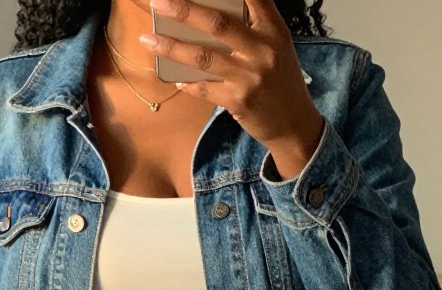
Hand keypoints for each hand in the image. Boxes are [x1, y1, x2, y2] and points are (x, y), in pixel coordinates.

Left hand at [140, 0, 325, 172]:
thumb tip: (212, 15)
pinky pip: (203, 88)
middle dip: (184, 10)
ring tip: (147, 39)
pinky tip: (173, 76)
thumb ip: (253, 27)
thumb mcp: (276, 47)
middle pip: (217, 23)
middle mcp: (262, 50)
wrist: (293, 125)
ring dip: (171, 47)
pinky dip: (186, 82)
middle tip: (157, 3)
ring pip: (203, 56)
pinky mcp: (238, 101)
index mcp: (273, 30)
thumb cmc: (280, 81)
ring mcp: (249, 77)